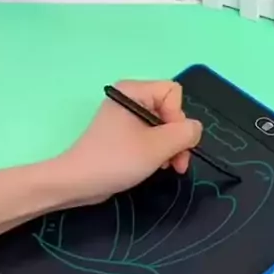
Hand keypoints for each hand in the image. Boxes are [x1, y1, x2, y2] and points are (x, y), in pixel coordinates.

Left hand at [61, 80, 201, 205]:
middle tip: (177, 164)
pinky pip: (150, 136)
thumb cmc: (116, 160)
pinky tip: (156, 166)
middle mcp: (129, 98)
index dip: (178, 118)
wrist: (78, 182)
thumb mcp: (157, 146)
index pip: (173, 93)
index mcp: (134, 90)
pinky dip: (157, 151)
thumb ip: (184, 134)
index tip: (171, 142)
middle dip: (177, 138)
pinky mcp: (122, 135)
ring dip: (169, 148)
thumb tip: (195, 129)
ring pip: (162, 126)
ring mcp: (125, 117)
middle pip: (169, 110)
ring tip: (168, 168)